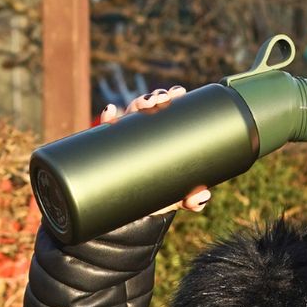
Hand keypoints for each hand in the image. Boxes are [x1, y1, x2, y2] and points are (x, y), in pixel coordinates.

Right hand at [99, 86, 211, 214]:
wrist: (127, 214)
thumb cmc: (153, 199)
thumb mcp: (172, 197)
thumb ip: (189, 199)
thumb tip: (202, 196)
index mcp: (159, 137)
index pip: (166, 111)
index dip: (172, 98)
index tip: (179, 93)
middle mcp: (141, 134)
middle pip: (149, 107)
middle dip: (155, 97)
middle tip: (163, 100)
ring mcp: (124, 139)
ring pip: (129, 114)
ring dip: (137, 103)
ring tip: (146, 104)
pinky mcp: (106, 148)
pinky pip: (103, 131)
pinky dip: (107, 118)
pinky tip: (111, 112)